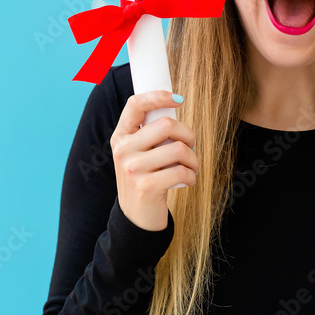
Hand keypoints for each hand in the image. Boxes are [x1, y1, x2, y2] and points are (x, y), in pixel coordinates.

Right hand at [110, 90, 198, 231]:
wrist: (137, 218)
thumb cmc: (146, 178)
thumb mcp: (139, 153)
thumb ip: (149, 132)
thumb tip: (173, 102)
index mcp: (120, 136)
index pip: (135, 104)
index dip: (158, 96)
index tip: (178, 99)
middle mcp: (123, 150)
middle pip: (166, 124)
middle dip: (188, 134)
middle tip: (191, 146)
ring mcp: (133, 169)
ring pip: (178, 148)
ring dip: (193, 159)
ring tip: (191, 167)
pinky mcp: (146, 187)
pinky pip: (181, 171)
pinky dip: (192, 176)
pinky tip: (188, 181)